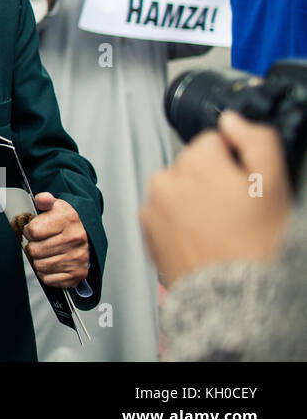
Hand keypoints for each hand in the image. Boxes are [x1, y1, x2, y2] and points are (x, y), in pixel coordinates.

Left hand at [24, 192, 89, 287]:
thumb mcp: (54, 206)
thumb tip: (42, 198)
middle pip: (34, 250)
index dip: (29, 231)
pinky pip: (49, 279)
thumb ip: (44, 200)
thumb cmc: (64, 223)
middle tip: (40, 243)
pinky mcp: (77, 274)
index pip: (33, 231)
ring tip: (46, 253)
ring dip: (38, 260)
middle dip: (33, 246)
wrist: (82, 237)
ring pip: (40, 265)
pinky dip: (46, 274)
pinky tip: (52, 263)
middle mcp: (76, 239)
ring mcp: (78, 258)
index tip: (34, 230)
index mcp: (68, 219)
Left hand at [141, 112, 292, 286]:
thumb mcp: (273, 185)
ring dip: (193, 199)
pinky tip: (201, 238)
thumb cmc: (257, 246)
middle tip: (234, 210)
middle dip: (211, 179)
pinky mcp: (146, 231)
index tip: (244, 184)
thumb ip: (256, 141)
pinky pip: (164, 212)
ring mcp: (153, 206)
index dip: (234, 160)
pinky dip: (178, 219)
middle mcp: (166, 180)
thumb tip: (232, 120)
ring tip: (219, 227)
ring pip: (177, 188)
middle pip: (192, 164)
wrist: (235, 299)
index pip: (213, 141)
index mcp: (195, 163)